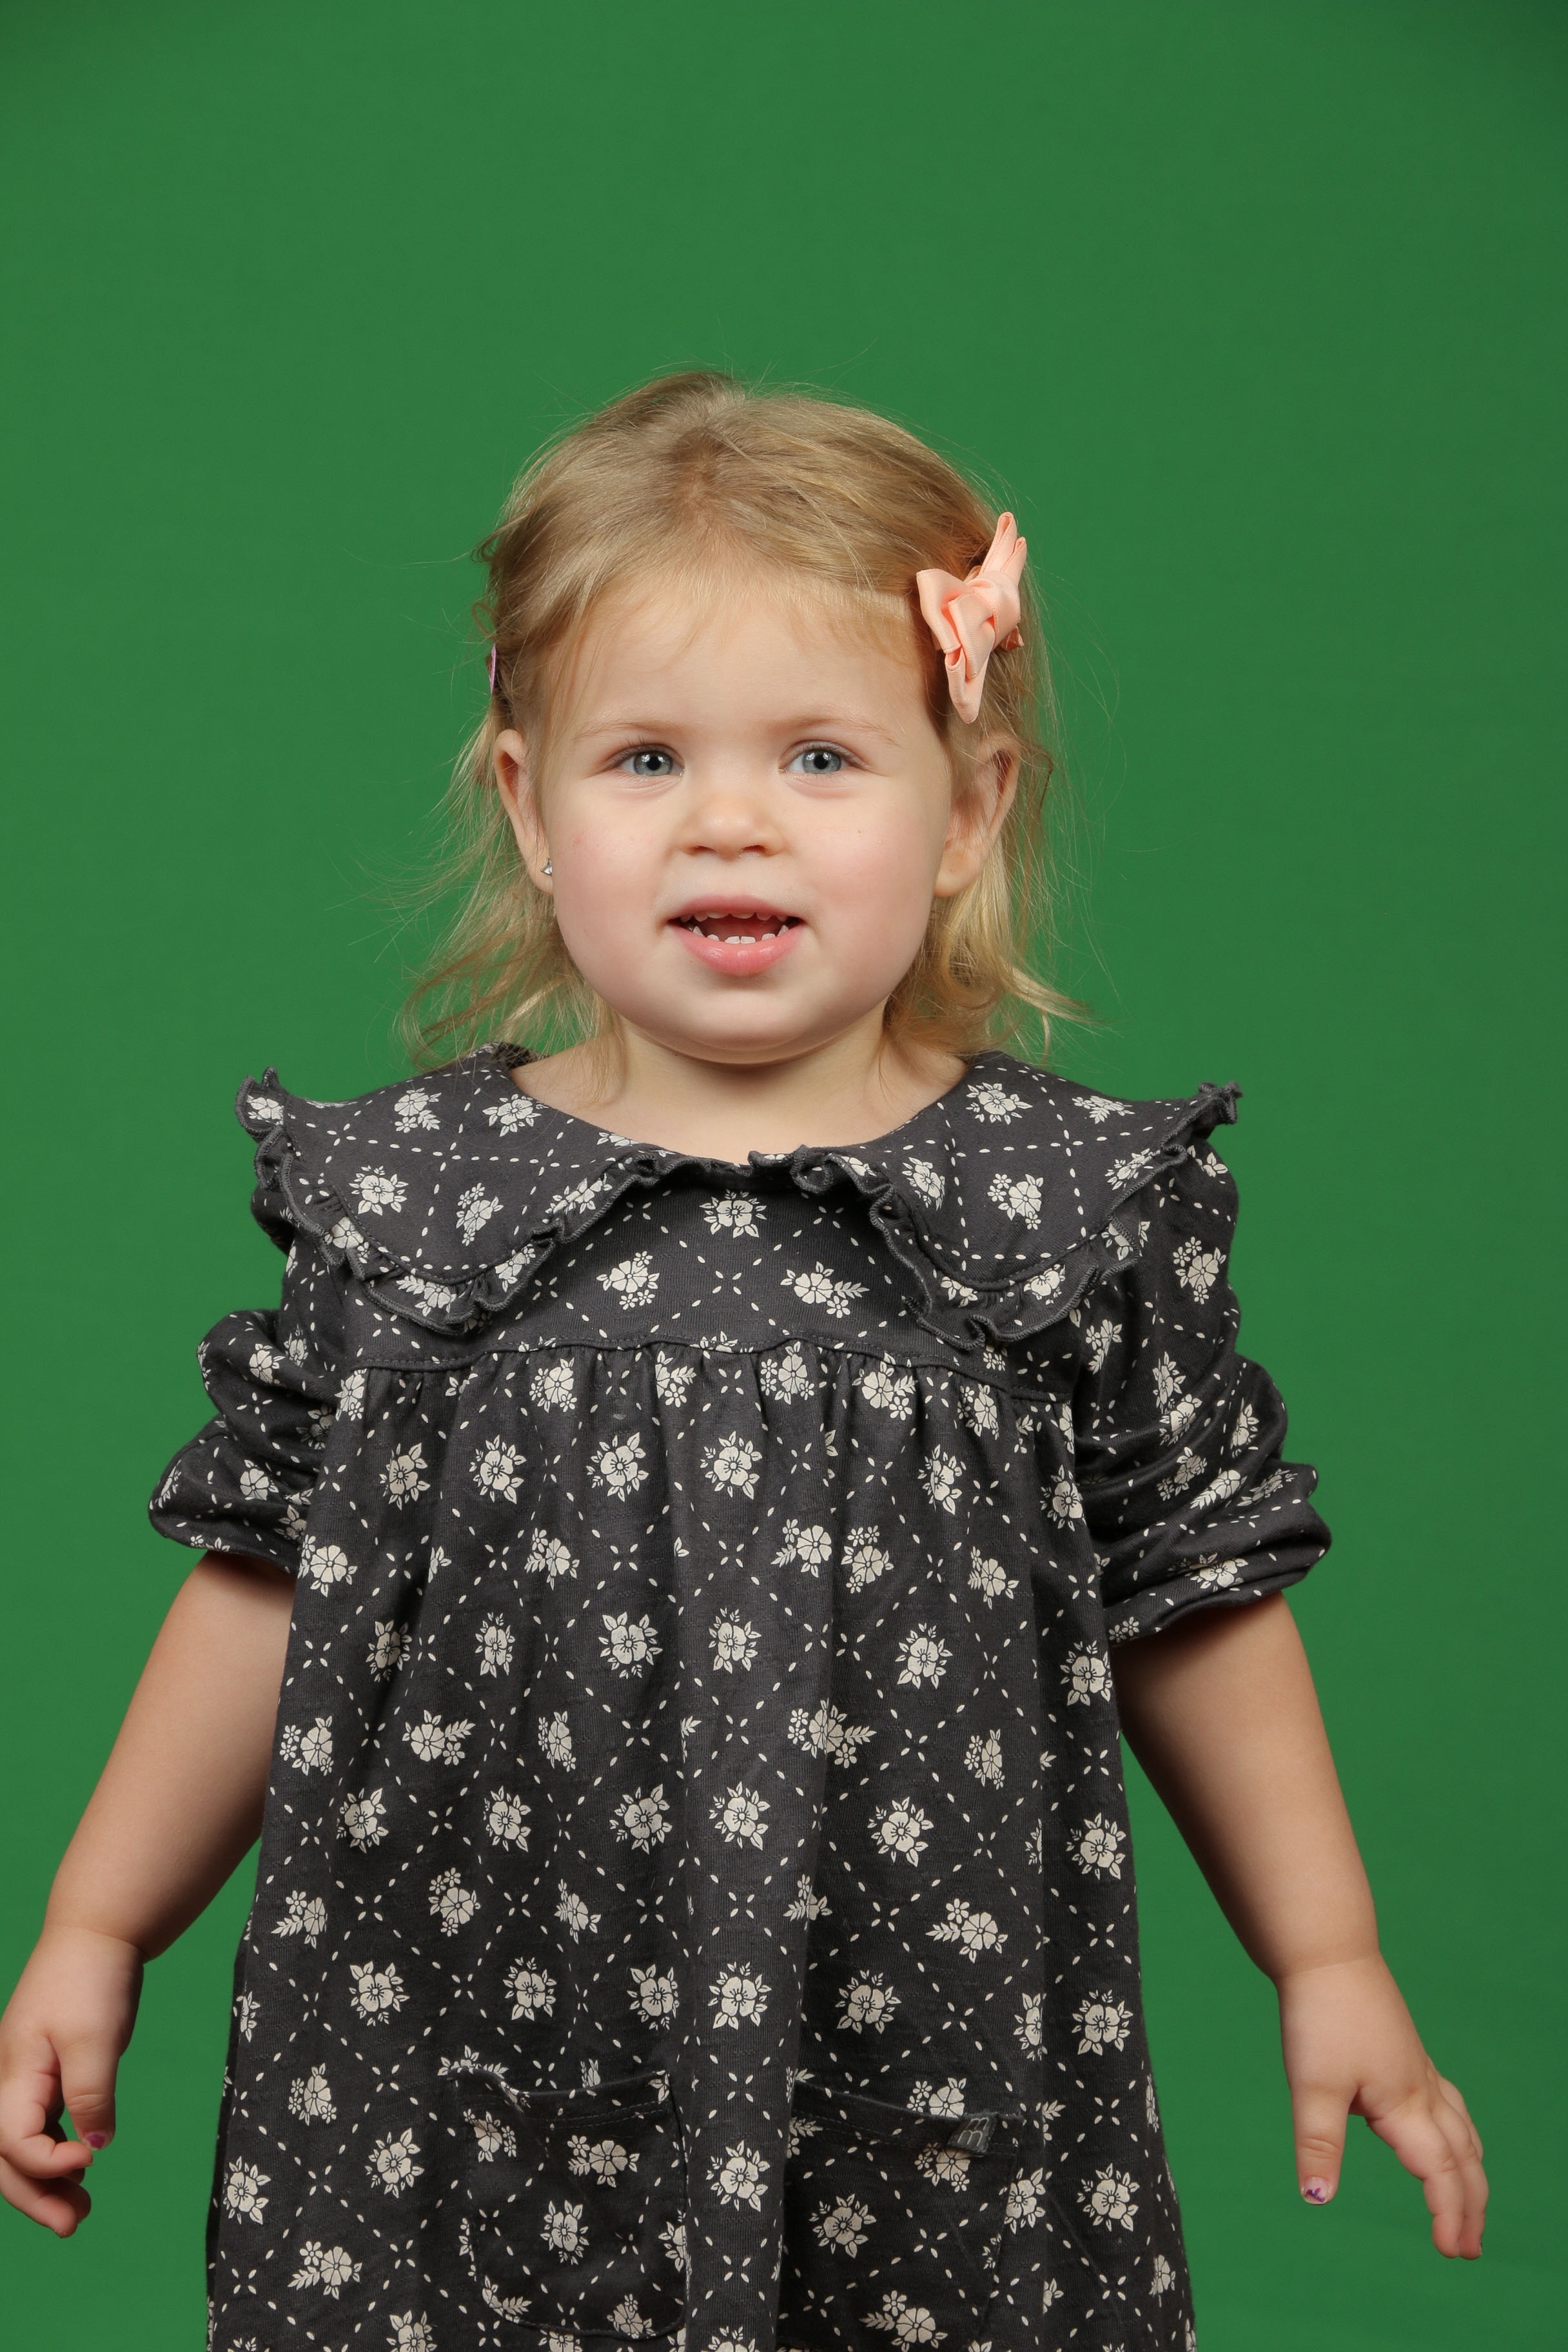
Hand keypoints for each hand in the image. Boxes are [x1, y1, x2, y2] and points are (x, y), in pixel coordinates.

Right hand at [0, 1924, 142, 2234]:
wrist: (97, 1931)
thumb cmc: (91, 1977)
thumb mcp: (96, 2036)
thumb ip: (92, 2095)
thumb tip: (93, 2150)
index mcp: (12, 2073)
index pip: (13, 2142)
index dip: (47, 2163)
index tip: (89, 2161)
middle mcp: (9, 2080)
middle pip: (6, 2156)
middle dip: (34, 2196)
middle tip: (73, 2226)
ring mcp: (24, 2077)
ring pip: (20, 2145)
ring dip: (45, 2181)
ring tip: (80, 2213)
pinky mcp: (45, 2072)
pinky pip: (38, 2124)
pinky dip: (54, 2151)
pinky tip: (79, 2168)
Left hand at [1278, 1952, 1485, 2257]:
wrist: (1327, 1952)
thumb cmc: (1321, 2015)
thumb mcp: (1312, 2085)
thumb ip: (1318, 2144)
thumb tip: (1317, 2199)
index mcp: (1404, 2104)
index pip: (1439, 2173)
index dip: (1447, 2215)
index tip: (1450, 2252)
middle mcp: (1421, 2089)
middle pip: (1462, 2157)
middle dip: (1469, 2204)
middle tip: (1469, 2249)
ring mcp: (1417, 2067)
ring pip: (1460, 2128)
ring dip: (1469, 2169)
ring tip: (1470, 2199)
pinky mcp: (1405, 2051)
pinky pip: (1447, 2103)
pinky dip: (1456, 2132)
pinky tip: (1438, 2130)